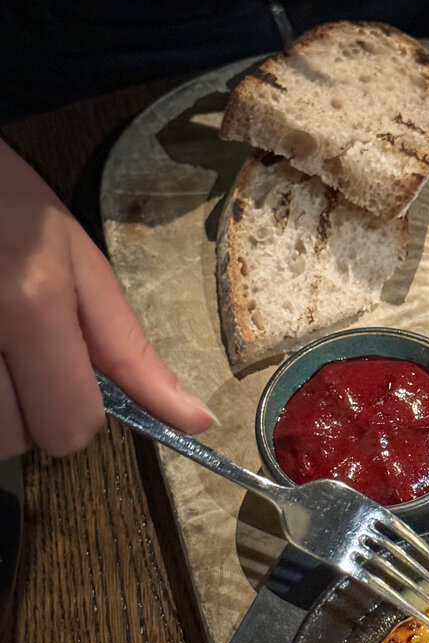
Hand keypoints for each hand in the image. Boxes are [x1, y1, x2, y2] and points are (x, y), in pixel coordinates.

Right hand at [0, 139, 215, 458]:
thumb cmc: (8, 203)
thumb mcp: (80, 263)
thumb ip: (130, 352)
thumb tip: (195, 420)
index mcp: (31, 302)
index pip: (68, 427)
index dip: (75, 412)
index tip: (65, 377)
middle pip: (15, 439)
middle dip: (25, 409)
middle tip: (16, 350)